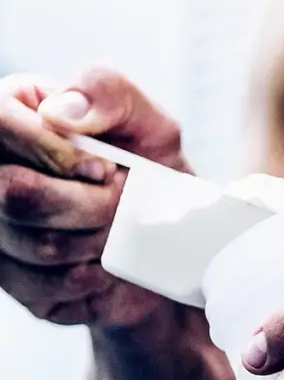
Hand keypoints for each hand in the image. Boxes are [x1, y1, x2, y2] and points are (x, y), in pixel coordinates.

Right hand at [0, 66, 188, 326]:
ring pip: (38, 244)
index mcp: (14, 116)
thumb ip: (109, 93)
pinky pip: (45, 286)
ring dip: (97, 242)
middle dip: (89, 204)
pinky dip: (91, 278)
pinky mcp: (16, 282)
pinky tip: (104, 264)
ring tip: (119, 232)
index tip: (106, 169)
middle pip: (13, 192)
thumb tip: (62, 111)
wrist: (171, 252)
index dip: (50, 150)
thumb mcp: (151, 126)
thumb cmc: (155, 178)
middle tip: (124, 204)